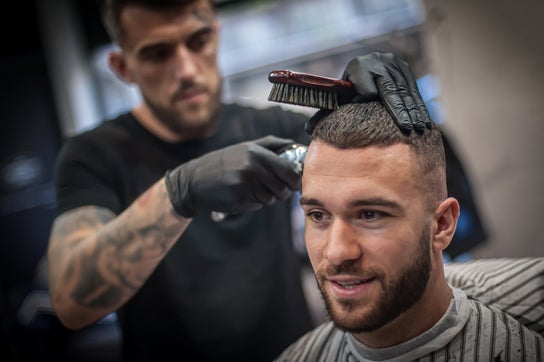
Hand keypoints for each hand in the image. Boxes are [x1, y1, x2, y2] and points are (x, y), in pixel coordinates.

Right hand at [165, 136, 300, 217]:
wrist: (195, 179)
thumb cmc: (225, 161)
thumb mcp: (247, 147)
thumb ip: (272, 145)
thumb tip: (296, 145)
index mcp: (256, 153)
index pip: (289, 172)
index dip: (295, 180)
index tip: (293, 183)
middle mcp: (251, 168)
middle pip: (283, 189)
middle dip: (281, 192)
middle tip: (273, 189)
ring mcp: (244, 186)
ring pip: (271, 199)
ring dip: (266, 198)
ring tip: (252, 189)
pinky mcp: (238, 200)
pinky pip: (258, 206)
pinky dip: (254, 204)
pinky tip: (242, 195)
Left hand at [305, 52, 432, 134]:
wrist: (363, 73)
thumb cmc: (347, 95)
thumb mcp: (336, 102)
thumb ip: (323, 115)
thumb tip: (308, 130)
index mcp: (358, 66)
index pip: (366, 87)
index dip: (370, 101)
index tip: (374, 116)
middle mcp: (377, 60)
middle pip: (389, 90)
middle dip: (399, 111)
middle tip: (406, 129)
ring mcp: (393, 63)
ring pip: (404, 91)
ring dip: (413, 111)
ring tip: (419, 129)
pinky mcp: (405, 69)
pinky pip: (413, 90)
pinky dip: (419, 106)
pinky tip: (424, 122)